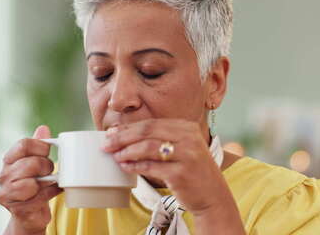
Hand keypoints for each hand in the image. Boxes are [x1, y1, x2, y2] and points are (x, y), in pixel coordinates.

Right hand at [0, 125, 62, 234]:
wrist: (30, 214)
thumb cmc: (34, 184)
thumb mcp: (37, 163)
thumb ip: (38, 146)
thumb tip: (43, 128)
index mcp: (9, 160)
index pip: (23, 144)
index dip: (40, 146)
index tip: (48, 151)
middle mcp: (4, 175)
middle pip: (31, 163)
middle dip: (46, 166)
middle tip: (50, 171)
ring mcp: (7, 193)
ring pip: (32, 183)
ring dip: (47, 182)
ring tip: (50, 182)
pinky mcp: (16, 209)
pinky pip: (38, 198)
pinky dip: (50, 194)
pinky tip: (53, 191)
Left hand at [101, 119, 230, 215]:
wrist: (213, 195)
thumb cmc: (192, 171)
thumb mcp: (181, 148)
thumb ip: (159, 139)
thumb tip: (122, 135)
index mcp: (187, 127)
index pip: (151, 124)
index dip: (128, 128)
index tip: (111, 133)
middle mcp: (189, 138)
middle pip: (147, 132)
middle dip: (123, 138)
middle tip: (106, 144)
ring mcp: (186, 155)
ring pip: (147, 147)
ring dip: (127, 152)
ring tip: (114, 156)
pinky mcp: (181, 173)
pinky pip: (151, 167)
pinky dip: (135, 166)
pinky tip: (125, 167)